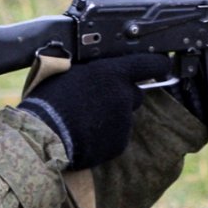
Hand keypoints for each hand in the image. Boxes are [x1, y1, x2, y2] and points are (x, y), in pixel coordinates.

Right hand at [17, 54, 172, 169]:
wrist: (44, 136)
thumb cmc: (49, 100)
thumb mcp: (68, 71)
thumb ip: (92, 69)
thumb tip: (98, 66)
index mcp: (112, 73)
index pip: (149, 63)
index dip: (158, 63)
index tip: (162, 64)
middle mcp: (123, 96)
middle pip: (135, 93)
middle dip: (123, 95)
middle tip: (99, 99)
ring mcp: (123, 122)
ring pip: (124, 116)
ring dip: (112, 116)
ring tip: (86, 119)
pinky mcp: (119, 143)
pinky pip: (117, 136)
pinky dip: (106, 135)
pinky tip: (87, 134)